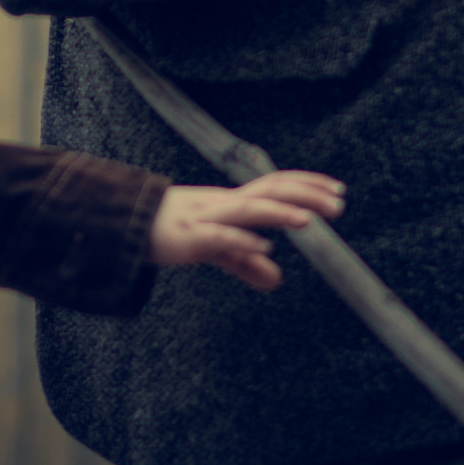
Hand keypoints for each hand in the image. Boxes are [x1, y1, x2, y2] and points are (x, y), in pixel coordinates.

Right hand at [149, 172, 346, 289]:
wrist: (124, 224)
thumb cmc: (171, 230)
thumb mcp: (214, 248)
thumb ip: (245, 260)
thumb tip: (276, 279)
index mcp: (232, 202)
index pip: (275, 184)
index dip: (307, 184)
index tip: (338, 189)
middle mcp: (224, 203)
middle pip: (269, 190)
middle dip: (305, 195)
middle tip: (339, 205)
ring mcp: (207, 217)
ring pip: (248, 208)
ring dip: (278, 213)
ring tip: (307, 221)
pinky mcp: (189, 237)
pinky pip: (218, 236)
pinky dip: (241, 238)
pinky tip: (263, 245)